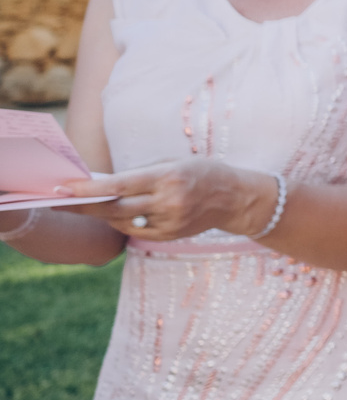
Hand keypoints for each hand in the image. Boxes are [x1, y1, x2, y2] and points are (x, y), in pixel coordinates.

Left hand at [54, 162, 278, 243]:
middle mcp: (169, 202)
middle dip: (81, 205)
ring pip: (121, 222)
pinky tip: (112, 214)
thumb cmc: (202, 173)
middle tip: (56, 200)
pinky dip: (120, 222)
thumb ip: (140, 173)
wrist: (236, 199)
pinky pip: (135, 230)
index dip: (88, 189)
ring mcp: (169, 223)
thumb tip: (102, 182)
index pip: (119, 185)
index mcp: (169, 178)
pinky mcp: (169, 236)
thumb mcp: (174, 163)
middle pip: (114, 208)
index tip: (62, 188)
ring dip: (99, 213)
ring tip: (80, 205)